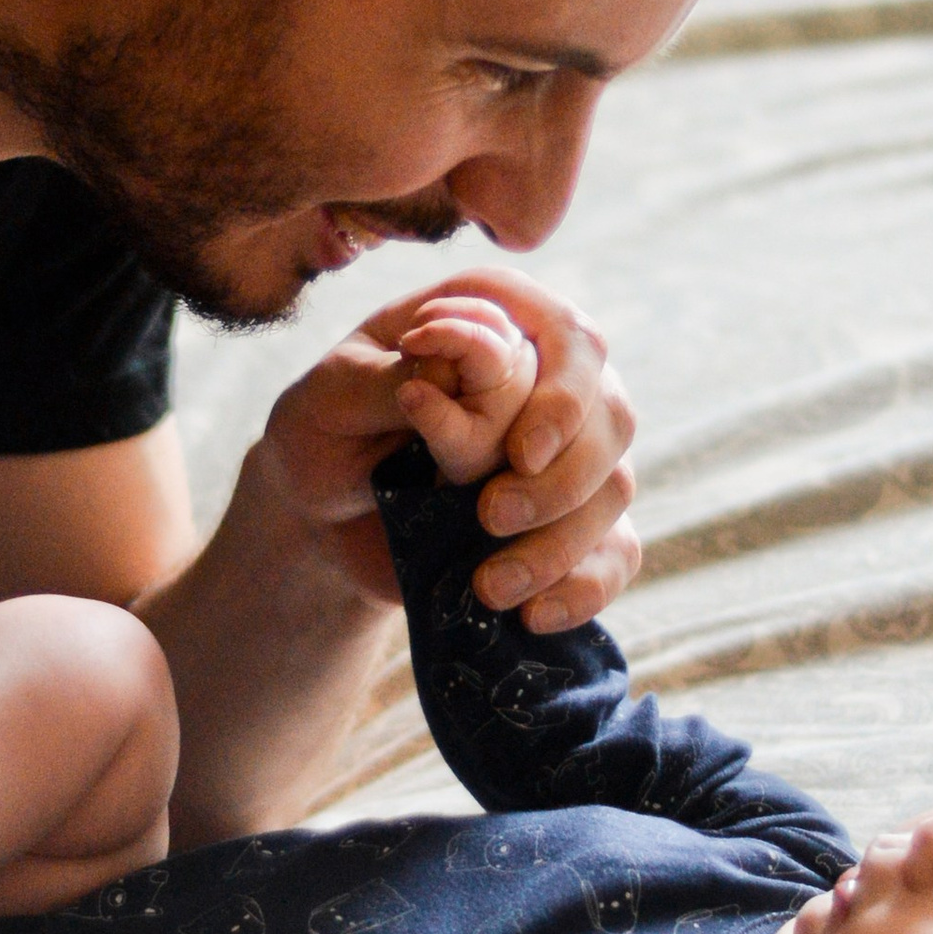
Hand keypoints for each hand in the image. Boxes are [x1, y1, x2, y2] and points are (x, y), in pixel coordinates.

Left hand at [259, 269, 639, 633]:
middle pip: (608, 411)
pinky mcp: (566, 521)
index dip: (560, 392)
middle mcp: (543, 374)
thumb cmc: (322, 433)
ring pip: (615, 484)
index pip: (565, 335)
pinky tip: (531, 615)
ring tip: (488, 585)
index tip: (518, 455)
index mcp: (490, 318)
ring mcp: (564, 451)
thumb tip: (449, 371)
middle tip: (490, 517)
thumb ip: (389, 378)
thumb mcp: (328, 396)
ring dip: (560, 542)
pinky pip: (616, 551)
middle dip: (560, 477)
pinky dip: (584, 585)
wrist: (316, 518)